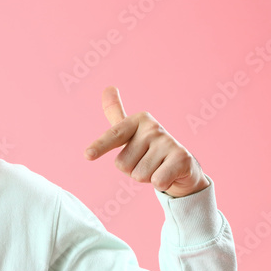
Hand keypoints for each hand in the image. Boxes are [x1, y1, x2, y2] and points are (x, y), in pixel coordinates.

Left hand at [84, 86, 209, 197]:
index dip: (100, 146)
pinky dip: (161, 183)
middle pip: (122, 164)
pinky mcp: (182, 158)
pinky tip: (169, 174)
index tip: (87, 154)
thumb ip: (116, 112)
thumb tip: (107, 87)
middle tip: (147, 162)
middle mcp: (153, 128)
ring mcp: (168, 141)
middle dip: (132, 170)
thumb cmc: (149, 150)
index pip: (114, 135)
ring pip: (138, 175)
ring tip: (158, 167)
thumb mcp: (130, 132)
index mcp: (138, 120)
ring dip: (146, 177)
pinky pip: (157, 181)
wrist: (183, 166)